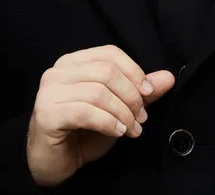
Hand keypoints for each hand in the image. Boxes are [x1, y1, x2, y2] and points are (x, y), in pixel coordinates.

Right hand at [26, 45, 175, 186]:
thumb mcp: (117, 108)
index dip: (134, 72)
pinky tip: (117, 132)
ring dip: (122, 113)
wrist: (55, 162)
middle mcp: (57, 72)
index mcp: (73, 63)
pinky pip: (85, 112)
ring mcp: (49, 92)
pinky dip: (108, 122)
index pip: (110, 54)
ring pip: (98, 92)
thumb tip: (168, 77)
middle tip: (141, 118)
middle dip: (131, 96)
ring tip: (131, 129)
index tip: (149, 93)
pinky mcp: (46, 114)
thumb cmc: (83, 132)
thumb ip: (139, 92)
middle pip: (106, 72)